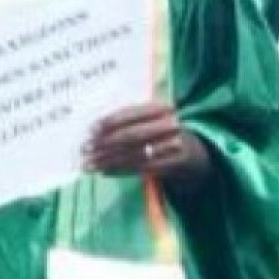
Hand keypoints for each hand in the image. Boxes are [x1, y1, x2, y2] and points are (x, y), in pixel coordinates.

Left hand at [83, 102, 209, 188]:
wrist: (194, 151)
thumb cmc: (160, 131)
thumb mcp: (148, 119)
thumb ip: (126, 120)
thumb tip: (92, 128)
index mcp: (161, 107)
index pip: (132, 113)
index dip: (110, 121)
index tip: (90, 130)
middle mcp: (169, 123)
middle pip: (132, 135)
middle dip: (105, 143)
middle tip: (85, 149)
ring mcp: (174, 144)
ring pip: (135, 153)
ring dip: (108, 160)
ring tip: (88, 164)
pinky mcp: (175, 163)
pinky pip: (142, 168)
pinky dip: (120, 170)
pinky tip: (104, 171)